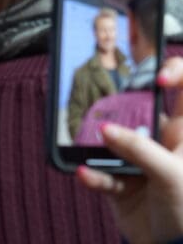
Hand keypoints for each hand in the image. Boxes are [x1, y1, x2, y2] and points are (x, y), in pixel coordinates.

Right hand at [76, 57, 182, 243]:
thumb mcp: (171, 175)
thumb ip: (139, 149)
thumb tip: (105, 129)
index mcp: (182, 134)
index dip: (175, 74)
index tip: (157, 77)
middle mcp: (160, 143)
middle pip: (137, 110)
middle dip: (117, 104)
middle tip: (101, 97)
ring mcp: (138, 162)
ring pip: (111, 142)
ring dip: (97, 145)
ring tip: (89, 146)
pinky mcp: (119, 184)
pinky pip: (99, 173)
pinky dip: (90, 174)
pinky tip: (84, 174)